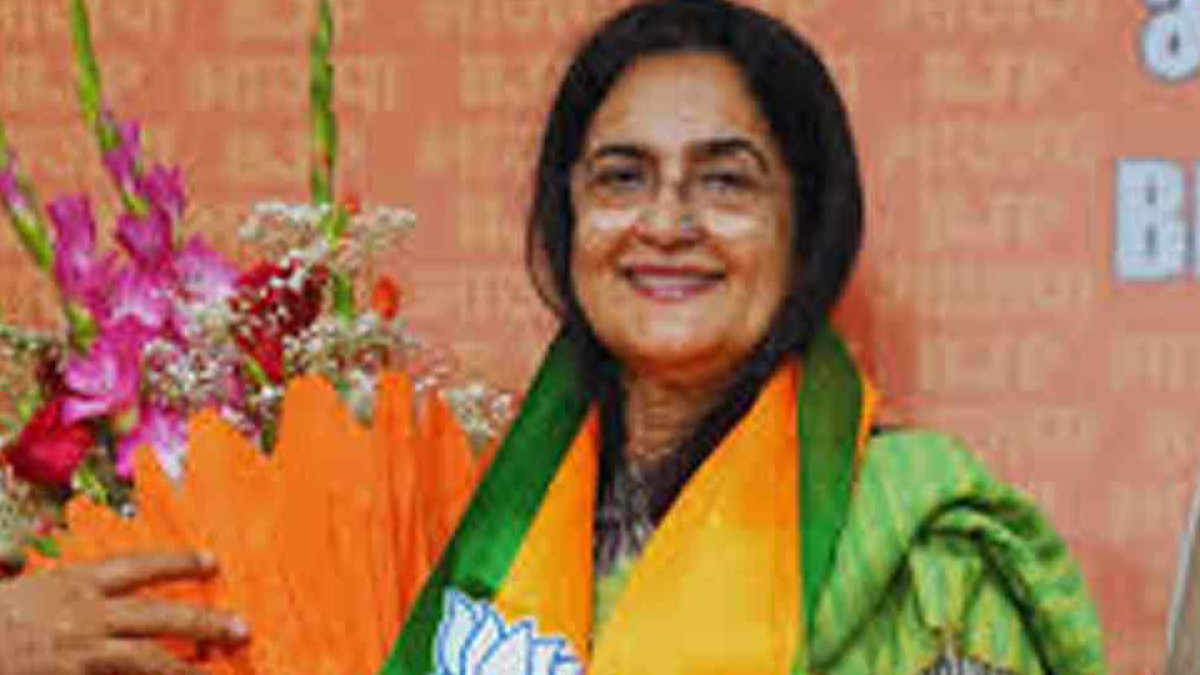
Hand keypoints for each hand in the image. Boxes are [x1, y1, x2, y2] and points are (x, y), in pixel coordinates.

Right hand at [0, 551, 248, 674]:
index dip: (177, 562)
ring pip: (147, 656)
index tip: (212, 561)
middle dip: (203, 619)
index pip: (136, 566)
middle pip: (157, 613)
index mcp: (69, 582)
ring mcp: (77, 649)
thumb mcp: (11, 587)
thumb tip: (20, 561)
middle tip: (242, 628)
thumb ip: (24, 571)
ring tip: (220, 672)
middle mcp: (82, 612)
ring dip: (186, 666)